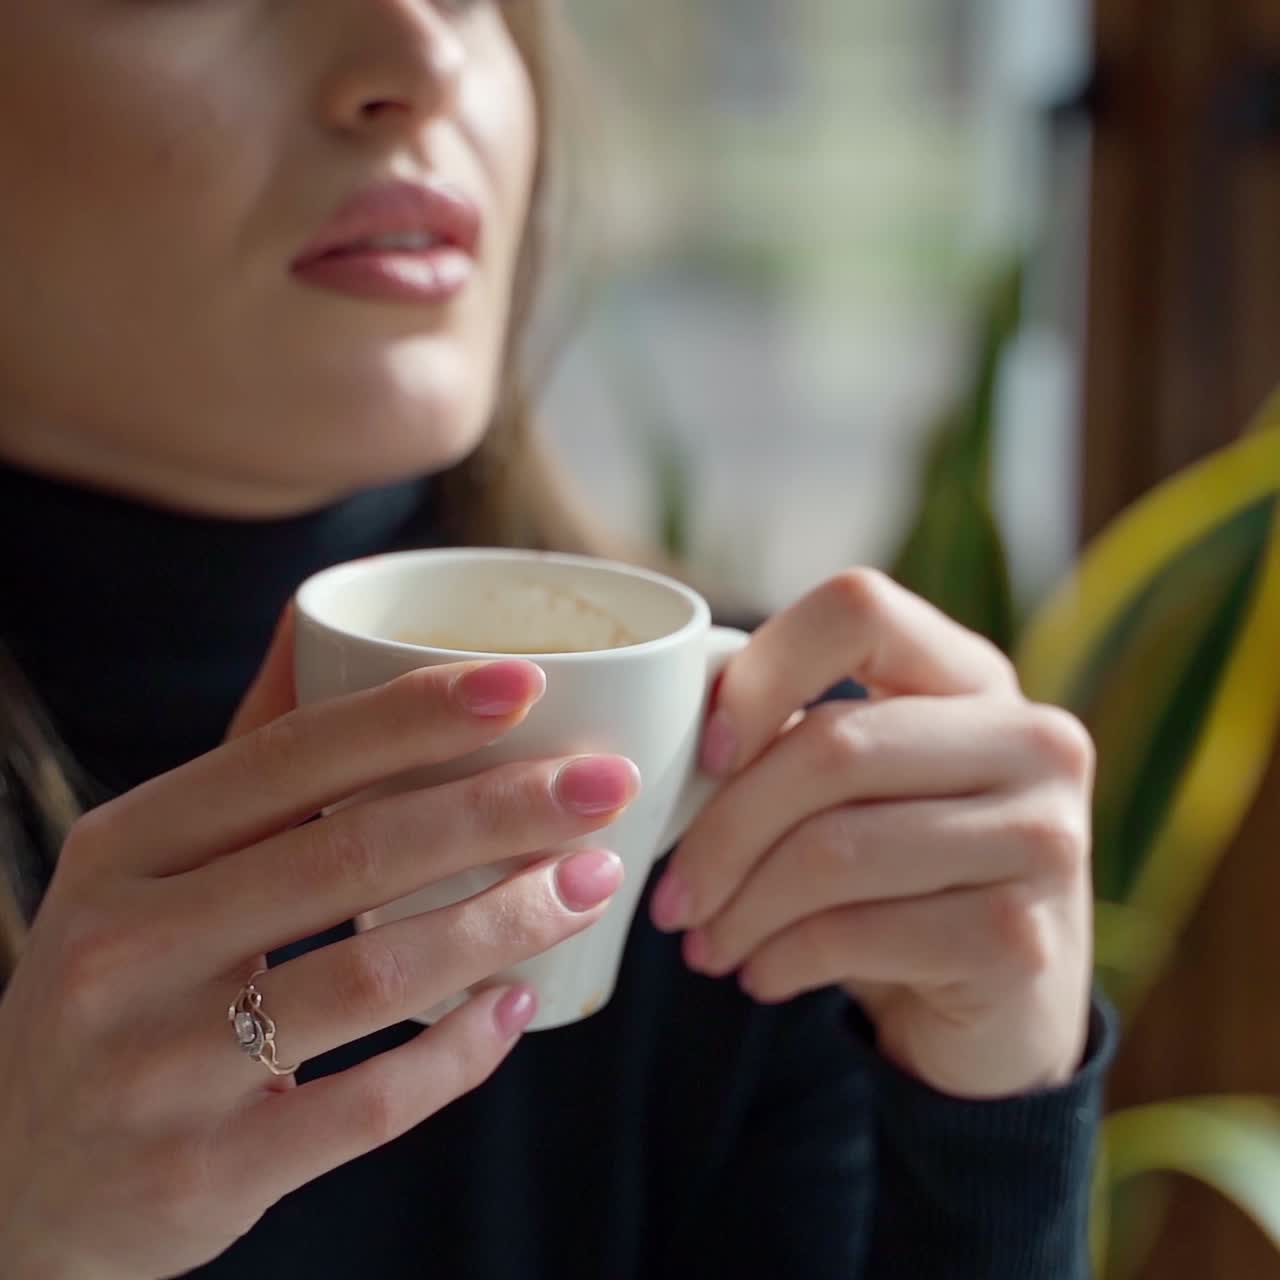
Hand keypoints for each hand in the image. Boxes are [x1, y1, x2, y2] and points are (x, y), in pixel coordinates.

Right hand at [0, 608, 637, 1278]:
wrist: (20, 1174)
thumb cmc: (123, 977)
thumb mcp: (149, 862)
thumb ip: (248, 757)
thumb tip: (313, 616)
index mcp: (123, 849)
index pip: (288, 755)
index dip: (417, 714)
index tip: (530, 683)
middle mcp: (127, 950)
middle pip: (351, 853)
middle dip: (499, 808)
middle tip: (604, 784)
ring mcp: (161, 1069)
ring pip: (375, 972)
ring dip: (506, 920)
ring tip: (593, 879)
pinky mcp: (207, 1173)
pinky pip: (369, 1104)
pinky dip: (459, 1053)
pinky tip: (518, 1006)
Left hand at [651, 570, 1093, 1100]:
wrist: (1001, 1007)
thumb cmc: (900, 876)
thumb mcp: (858, 790)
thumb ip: (788, 741)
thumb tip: (655, 743)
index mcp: (974, 676)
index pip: (858, 610)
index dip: (764, 671)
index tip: (705, 753)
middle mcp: (1031, 740)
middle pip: (832, 746)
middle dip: (723, 832)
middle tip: (669, 898)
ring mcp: (1041, 838)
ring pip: (834, 850)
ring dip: (740, 909)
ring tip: (705, 943)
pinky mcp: (1021, 937)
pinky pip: (857, 933)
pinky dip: (781, 959)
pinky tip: (760, 974)